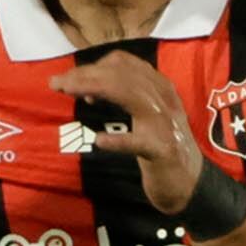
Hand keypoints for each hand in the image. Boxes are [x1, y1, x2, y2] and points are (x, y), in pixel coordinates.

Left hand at [47, 50, 210, 215]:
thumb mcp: (145, 114)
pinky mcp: (164, 151)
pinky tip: (98, 141)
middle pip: (121, 74)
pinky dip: (118, 140)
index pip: (123, 63)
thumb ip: (123, 97)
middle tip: (56, 83)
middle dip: (85, 74)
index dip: (93, 65)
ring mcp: (165, 125)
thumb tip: (86, 90)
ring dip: (94, 89)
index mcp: (159, 87)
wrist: (189, 182)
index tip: (70, 78)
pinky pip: (138, 142)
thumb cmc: (161, 147)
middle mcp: (164, 99)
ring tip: (68, 94)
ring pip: (129, 94)